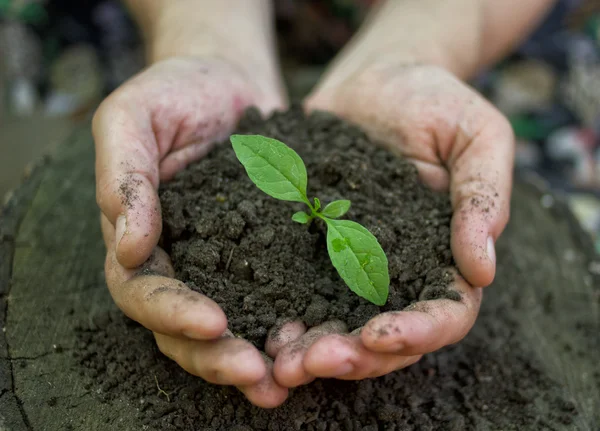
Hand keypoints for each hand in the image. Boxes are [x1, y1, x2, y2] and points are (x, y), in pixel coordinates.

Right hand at [93, 56, 287, 406]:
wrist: (227, 79)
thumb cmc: (173, 92)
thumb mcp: (133, 118)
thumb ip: (123, 178)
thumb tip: (127, 247)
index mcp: (139, 239)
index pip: (145, 292)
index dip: (173, 313)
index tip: (212, 322)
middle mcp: (181, 263)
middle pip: (187, 329)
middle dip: (218, 357)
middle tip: (257, 377)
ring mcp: (226, 263)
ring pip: (234, 326)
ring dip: (258, 358)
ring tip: (290, 382)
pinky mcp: (269, 253)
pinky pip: (278, 294)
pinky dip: (295, 321)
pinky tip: (324, 337)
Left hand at [272, 62, 511, 384]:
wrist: (378, 79)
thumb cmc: (437, 101)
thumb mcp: (476, 135)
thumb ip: (483, 196)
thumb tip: (482, 269)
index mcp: (446, 257)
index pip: (444, 314)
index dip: (417, 332)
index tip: (379, 334)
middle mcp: (398, 273)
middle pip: (384, 337)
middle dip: (351, 356)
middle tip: (311, 361)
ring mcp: (351, 264)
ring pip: (336, 324)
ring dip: (310, 348)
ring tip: (277, 358)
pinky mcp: (310, 248)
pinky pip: (295, 289)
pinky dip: (279, 312)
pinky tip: (256, 322)